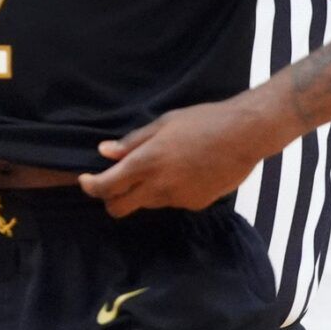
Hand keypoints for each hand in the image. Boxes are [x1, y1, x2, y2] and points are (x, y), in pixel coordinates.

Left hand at [79, 100, 286, 217]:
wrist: (244, 135)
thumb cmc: (202, 121)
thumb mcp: (163, 124)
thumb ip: (132, 142)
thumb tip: (104, 152)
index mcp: (146, 162)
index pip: (106, 187)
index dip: (91, 187)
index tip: (86, 180)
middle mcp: (158, 186)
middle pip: (119, 208)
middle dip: (110, 199)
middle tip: (113, 183)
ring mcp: (178, 198)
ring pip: (146, 204)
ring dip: (143, 192)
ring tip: (161, 167)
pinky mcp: (195, 204)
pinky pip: (171, 202)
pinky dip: (168, 191)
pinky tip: (184, 172)